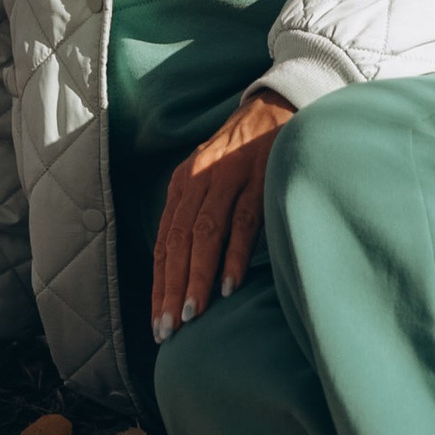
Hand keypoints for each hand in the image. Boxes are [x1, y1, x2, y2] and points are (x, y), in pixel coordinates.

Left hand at [152, 91, 292, 342]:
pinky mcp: (258, 177)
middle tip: (170, 330)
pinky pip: (243, 221)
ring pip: (205, 233)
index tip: (158, 323)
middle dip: (172, 288)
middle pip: (179, 241)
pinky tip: (229, 285)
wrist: (276, 105)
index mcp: (184, 184)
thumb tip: (186, 270)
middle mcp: (199, 180)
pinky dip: (234, 255)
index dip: (160, 284)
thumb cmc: (244, 153)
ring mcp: (229, 177)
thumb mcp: (211, 178)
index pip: (165, 242)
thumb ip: (197, 214)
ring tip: (193, 315)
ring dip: (197, 276)